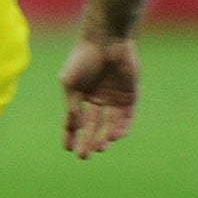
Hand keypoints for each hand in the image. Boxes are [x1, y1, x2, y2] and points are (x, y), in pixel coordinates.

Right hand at [59, 35, 137, 158]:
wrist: (105, 41)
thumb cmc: (82, 59)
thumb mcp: (70, 85)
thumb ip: (72, 106)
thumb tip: (74, 127)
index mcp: (79, 96)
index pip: (74, 121)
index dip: (70, 135)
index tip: (67, 149)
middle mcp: (97, 100)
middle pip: (92, 126)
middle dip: (88, 141)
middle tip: (84, 156)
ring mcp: (114, 99)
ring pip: (109, 124)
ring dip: (104, 137)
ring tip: (99, 147)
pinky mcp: (130, 96)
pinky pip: (126, 117)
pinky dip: (121, 127)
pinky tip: (113, 135)